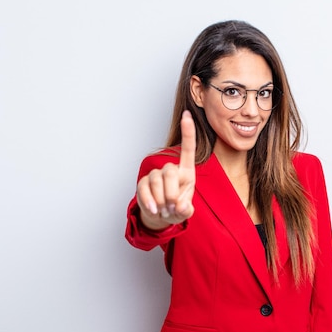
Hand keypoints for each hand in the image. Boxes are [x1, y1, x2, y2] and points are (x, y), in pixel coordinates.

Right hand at [136, 110, 195, 229]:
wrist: (161, 216)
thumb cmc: (177, 208)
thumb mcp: (186, 211)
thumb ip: (186, 209)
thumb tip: (180, 207)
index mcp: (186, 172)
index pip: (188, 149)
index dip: (188, 132)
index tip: (187, 115)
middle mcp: (171, 170)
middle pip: (170, 171)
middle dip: (171, 193)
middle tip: (172, 207)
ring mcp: (156, 175)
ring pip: (156, 180)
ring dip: (161, 200)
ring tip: (164, 210)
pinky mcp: (143, 183)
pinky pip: (144, 189)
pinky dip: (150, 201)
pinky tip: (154, 210)